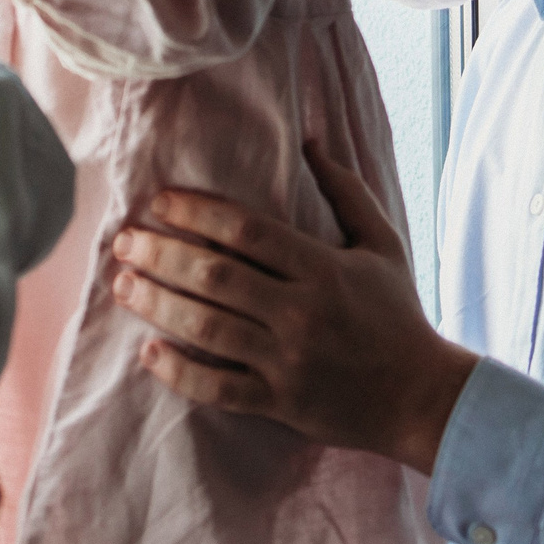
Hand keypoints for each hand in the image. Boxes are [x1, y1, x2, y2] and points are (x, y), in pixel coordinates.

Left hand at [109, 146, 479, 474]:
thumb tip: (311, 141)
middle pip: (214, 276)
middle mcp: (301, 312)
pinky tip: (149, 352)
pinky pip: (218, 389)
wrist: (421, 396)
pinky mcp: (280, 403)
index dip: (196, 212)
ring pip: (207, 329)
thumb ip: (347, 191)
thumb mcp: (382, 245)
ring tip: (122, 283)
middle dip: (160, 254)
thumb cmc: (397, 314)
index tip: (160, 201)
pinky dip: (179, 372)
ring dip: (156, 303)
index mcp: (323, 269)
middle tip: (124, 240)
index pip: (246, 231)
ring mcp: (288, 361)